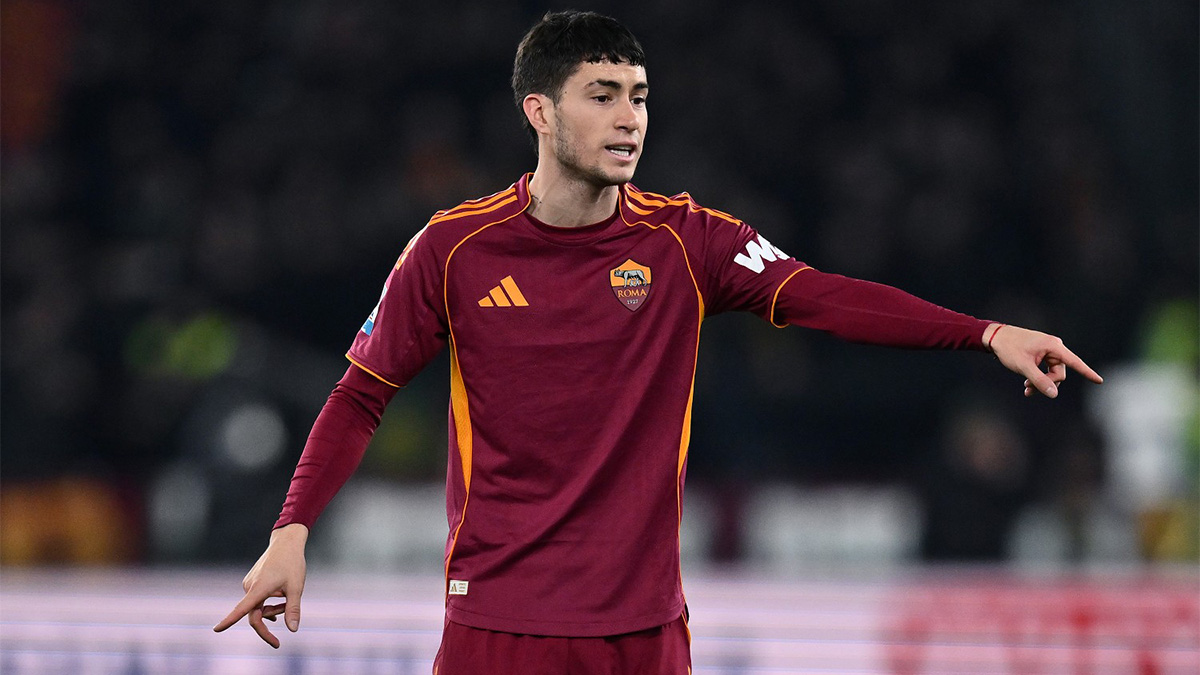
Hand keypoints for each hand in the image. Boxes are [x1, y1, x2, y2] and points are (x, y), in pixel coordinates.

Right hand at [213, 523, 308, 647]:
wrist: (286, 542)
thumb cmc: (292, 563)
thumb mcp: (296, 587)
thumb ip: (293, 609)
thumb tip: (292, 630)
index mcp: (259, 588)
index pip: (242, 609)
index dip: (229, 620)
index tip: (216, 629)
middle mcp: (250, 586)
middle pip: (253, 616)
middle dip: (266, 627)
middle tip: (277, 644)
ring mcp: (249, 584)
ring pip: (257, 607)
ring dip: (272, 610)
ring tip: (288, 599)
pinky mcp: (251, 581)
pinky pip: (257, 599)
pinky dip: (268, 603)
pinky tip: (279, 600)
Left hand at [985, 323, 1102, 397]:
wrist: (995, 337)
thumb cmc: (1009, 349)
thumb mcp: (1024, 367)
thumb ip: (1039, 381)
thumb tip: (1054, 394)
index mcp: (1053, 346)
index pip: (1075, 362)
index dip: (1087, 373)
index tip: (1100, 381)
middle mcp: (1054, 347)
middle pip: (1059, 372)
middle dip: (1046, 383)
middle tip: (1028, 390)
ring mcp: (1048, 350)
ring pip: (1052, 373)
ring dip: (1041, 383)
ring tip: (1026, 389)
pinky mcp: (1042, 353)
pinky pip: (1046, 369)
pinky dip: (1038, 378)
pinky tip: (1027, 385)